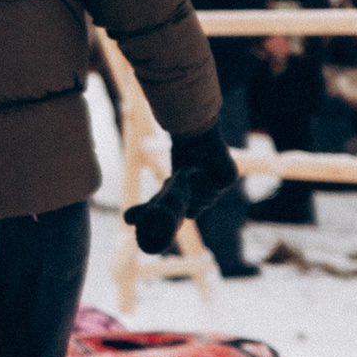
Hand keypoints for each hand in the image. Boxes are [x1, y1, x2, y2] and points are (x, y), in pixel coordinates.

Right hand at [123, 125, 241, 255]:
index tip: (170, 203)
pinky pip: (213, 189)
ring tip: (189, 172)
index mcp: (203, 197)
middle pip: (198, 208)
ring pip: (206, 200)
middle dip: (186, 197)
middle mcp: (214, 192)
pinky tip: (198, 169)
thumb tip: (127, 221)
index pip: (191, 213)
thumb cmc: (182, 156)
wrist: (194, 136)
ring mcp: (223, 185)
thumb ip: (152, 204)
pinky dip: (201, 181)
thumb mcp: (166, 186)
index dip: (180, 210)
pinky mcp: (230, 176)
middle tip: (178, 180)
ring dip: (193, 188)